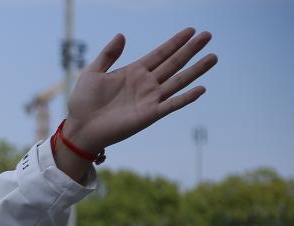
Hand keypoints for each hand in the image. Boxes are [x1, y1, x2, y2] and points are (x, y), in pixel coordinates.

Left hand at [64, 28, 216, 153]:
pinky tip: (201, 88)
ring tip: (212, 56)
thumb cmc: (83, 102)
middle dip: (190, 50)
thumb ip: (108, 55)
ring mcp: (149, 99)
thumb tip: (121, 35)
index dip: (175, 42)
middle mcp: (145, 84)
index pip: (160, 54)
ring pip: (178, 81)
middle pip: (174, 63)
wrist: (80, 127)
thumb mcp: (93, 72)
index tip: (190, 30)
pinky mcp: (149, 115)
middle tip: (207, 35)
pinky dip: (186, 98)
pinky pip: (172, 105)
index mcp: (133, 72)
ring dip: (196, 70)